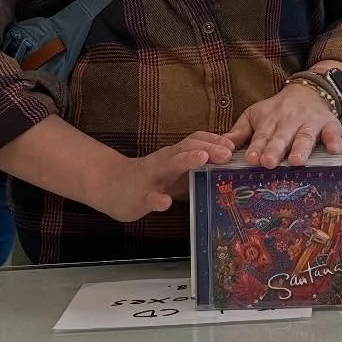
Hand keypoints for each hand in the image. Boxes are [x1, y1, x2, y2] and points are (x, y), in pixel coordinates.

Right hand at [101, 133, 235, 221]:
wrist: (108, 185)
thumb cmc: (147, 178)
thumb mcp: (173, 168)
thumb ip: (193, 163)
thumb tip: (225, 160)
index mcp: (173, 156)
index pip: (195, 141)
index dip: (214, 140)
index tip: (234, 144)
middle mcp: (163, 162)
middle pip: (186, 148)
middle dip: (208, 148)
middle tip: (227, 153)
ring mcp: (150, 178)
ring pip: (168, 164)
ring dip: (186, 160)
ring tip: (202, 159)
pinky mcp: (138, 196)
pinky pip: (148, 197)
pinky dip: (157, 199)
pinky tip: (165, 202)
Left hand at [229, 82, 341, 168]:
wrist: (308, 91)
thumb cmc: (277, 110)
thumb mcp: (255, 116)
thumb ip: (239, 133)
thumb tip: (220, 148)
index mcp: (269, 121)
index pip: (262, 136)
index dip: (257, 147)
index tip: (251, 158)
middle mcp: (289, 122)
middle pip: (282, 137)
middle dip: (275, 149)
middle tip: (269, 162)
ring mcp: (310, 123)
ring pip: (305, 136)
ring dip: (301, 148)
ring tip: (296, 161)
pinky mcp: (329, 124)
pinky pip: (333, 132)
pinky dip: (334, 140)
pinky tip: (334, 149)